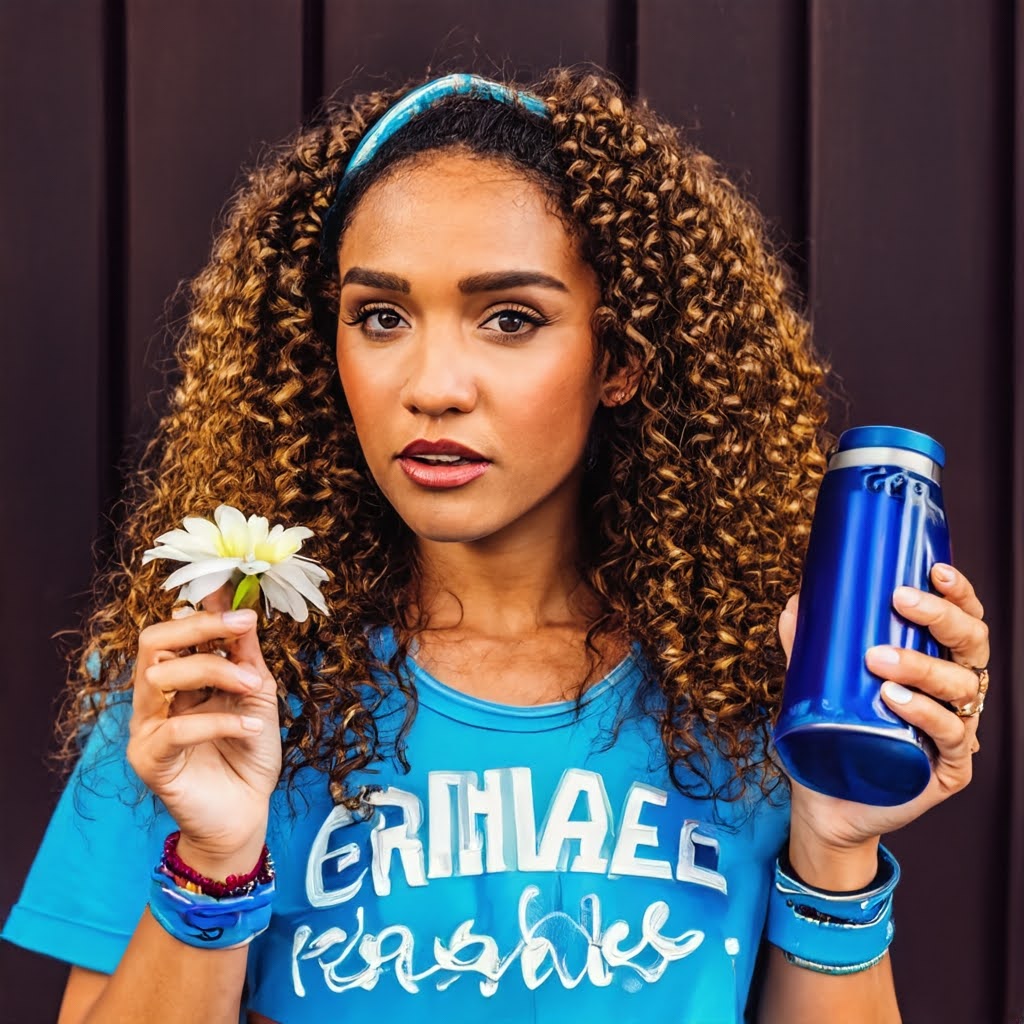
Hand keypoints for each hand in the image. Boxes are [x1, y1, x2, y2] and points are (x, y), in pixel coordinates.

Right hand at [127, 585, 281, 871]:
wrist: (246, 812)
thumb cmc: (248, 753)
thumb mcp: (256, 694)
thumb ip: (245, 655)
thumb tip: (242, 607)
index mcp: (177, 679)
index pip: (173, 631)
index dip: (205, 613)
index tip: (244, 607)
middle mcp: (154, 699)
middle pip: (154, 644)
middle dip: (199, 627)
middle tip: (241, 626)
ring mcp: (146, 729)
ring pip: (160, 678)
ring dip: (215, 671)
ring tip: (253, 685)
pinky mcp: (149, 761)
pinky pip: (175, 729)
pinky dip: (218, 720)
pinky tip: (249, 724)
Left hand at [778, 563, 988, 872]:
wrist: (826, 802)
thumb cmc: (831, 736)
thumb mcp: (815, 683)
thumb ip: (807, 644)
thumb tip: (798, 599)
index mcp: (936, 664)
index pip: (961, 620)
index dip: (958, 593)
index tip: (933, 568)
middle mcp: (955, 694)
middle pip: (971, 644)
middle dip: (941, 616)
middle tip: (901, 600)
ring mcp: (958, 731)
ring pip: (962, 687)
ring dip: (922, 665)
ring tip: (878, 658)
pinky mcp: (950, 769)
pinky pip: (951, 735)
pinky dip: (926, 713)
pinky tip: (896, 700)